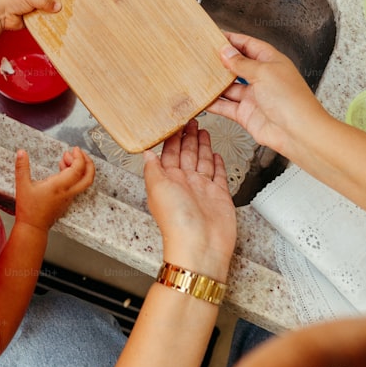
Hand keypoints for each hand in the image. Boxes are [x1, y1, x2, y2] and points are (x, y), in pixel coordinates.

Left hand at [0, 0, 60, 31]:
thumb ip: (45, 1)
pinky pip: (42, 22)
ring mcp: (32, 9)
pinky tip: (54, 24)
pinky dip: (46, 23)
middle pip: (49, 1)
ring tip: (63, 17)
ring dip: (51, 15)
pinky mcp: (31, 20)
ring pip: (46, 12)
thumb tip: (58, 5)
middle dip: (56, 5)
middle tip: (67, 8)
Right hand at [13, 146, 94, 231]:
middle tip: (77, 152)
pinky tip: (62, 169)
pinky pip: (76, 185)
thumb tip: (21, 152)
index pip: (78, 169)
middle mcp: (67, 192)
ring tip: (66, 158)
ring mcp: (68, 197)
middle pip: (88, 177)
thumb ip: (22, 167)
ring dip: (79, 168)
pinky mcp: (66, 200)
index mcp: (59, 186)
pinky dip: (74, 175)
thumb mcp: (22, 186)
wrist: (33, 228)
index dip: (79, 157)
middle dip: (87, 162)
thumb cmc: (28, 209)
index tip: (74, 149)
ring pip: (83, 181)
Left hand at [143, 121, 235, 281]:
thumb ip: (153, 168)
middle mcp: (185, 183)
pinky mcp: (219, 195)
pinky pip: (218, 175)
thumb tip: (145, 152)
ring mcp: (202, 189)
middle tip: (192, 119)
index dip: (173, 137)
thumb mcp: (157, 188)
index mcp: (167, 180)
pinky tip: (216, 154)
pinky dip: (217, 164)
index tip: (175, 121)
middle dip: (189, 136)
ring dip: (202, 145)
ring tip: (203, 130)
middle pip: (187, 153)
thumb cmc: (176, 221)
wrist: (200, 246)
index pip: (170, 152)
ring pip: (202, 160)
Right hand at [206, 32, 329, 156]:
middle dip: (221, 61)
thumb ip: (242, 63)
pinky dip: (214, 103)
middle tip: (203, 55)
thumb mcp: (264, 72)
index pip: (249, 45)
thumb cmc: (292, 100)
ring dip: (215, 83)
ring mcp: (254, 97)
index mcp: (271, 62)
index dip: (233, 40)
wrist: (297, 132)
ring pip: (229, 87)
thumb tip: (227, 52)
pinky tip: (204, 98)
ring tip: (199, 75)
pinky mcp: (246, 114)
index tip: (216, 36)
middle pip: (237, 65)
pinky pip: (226, 106)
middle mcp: (262, 78)